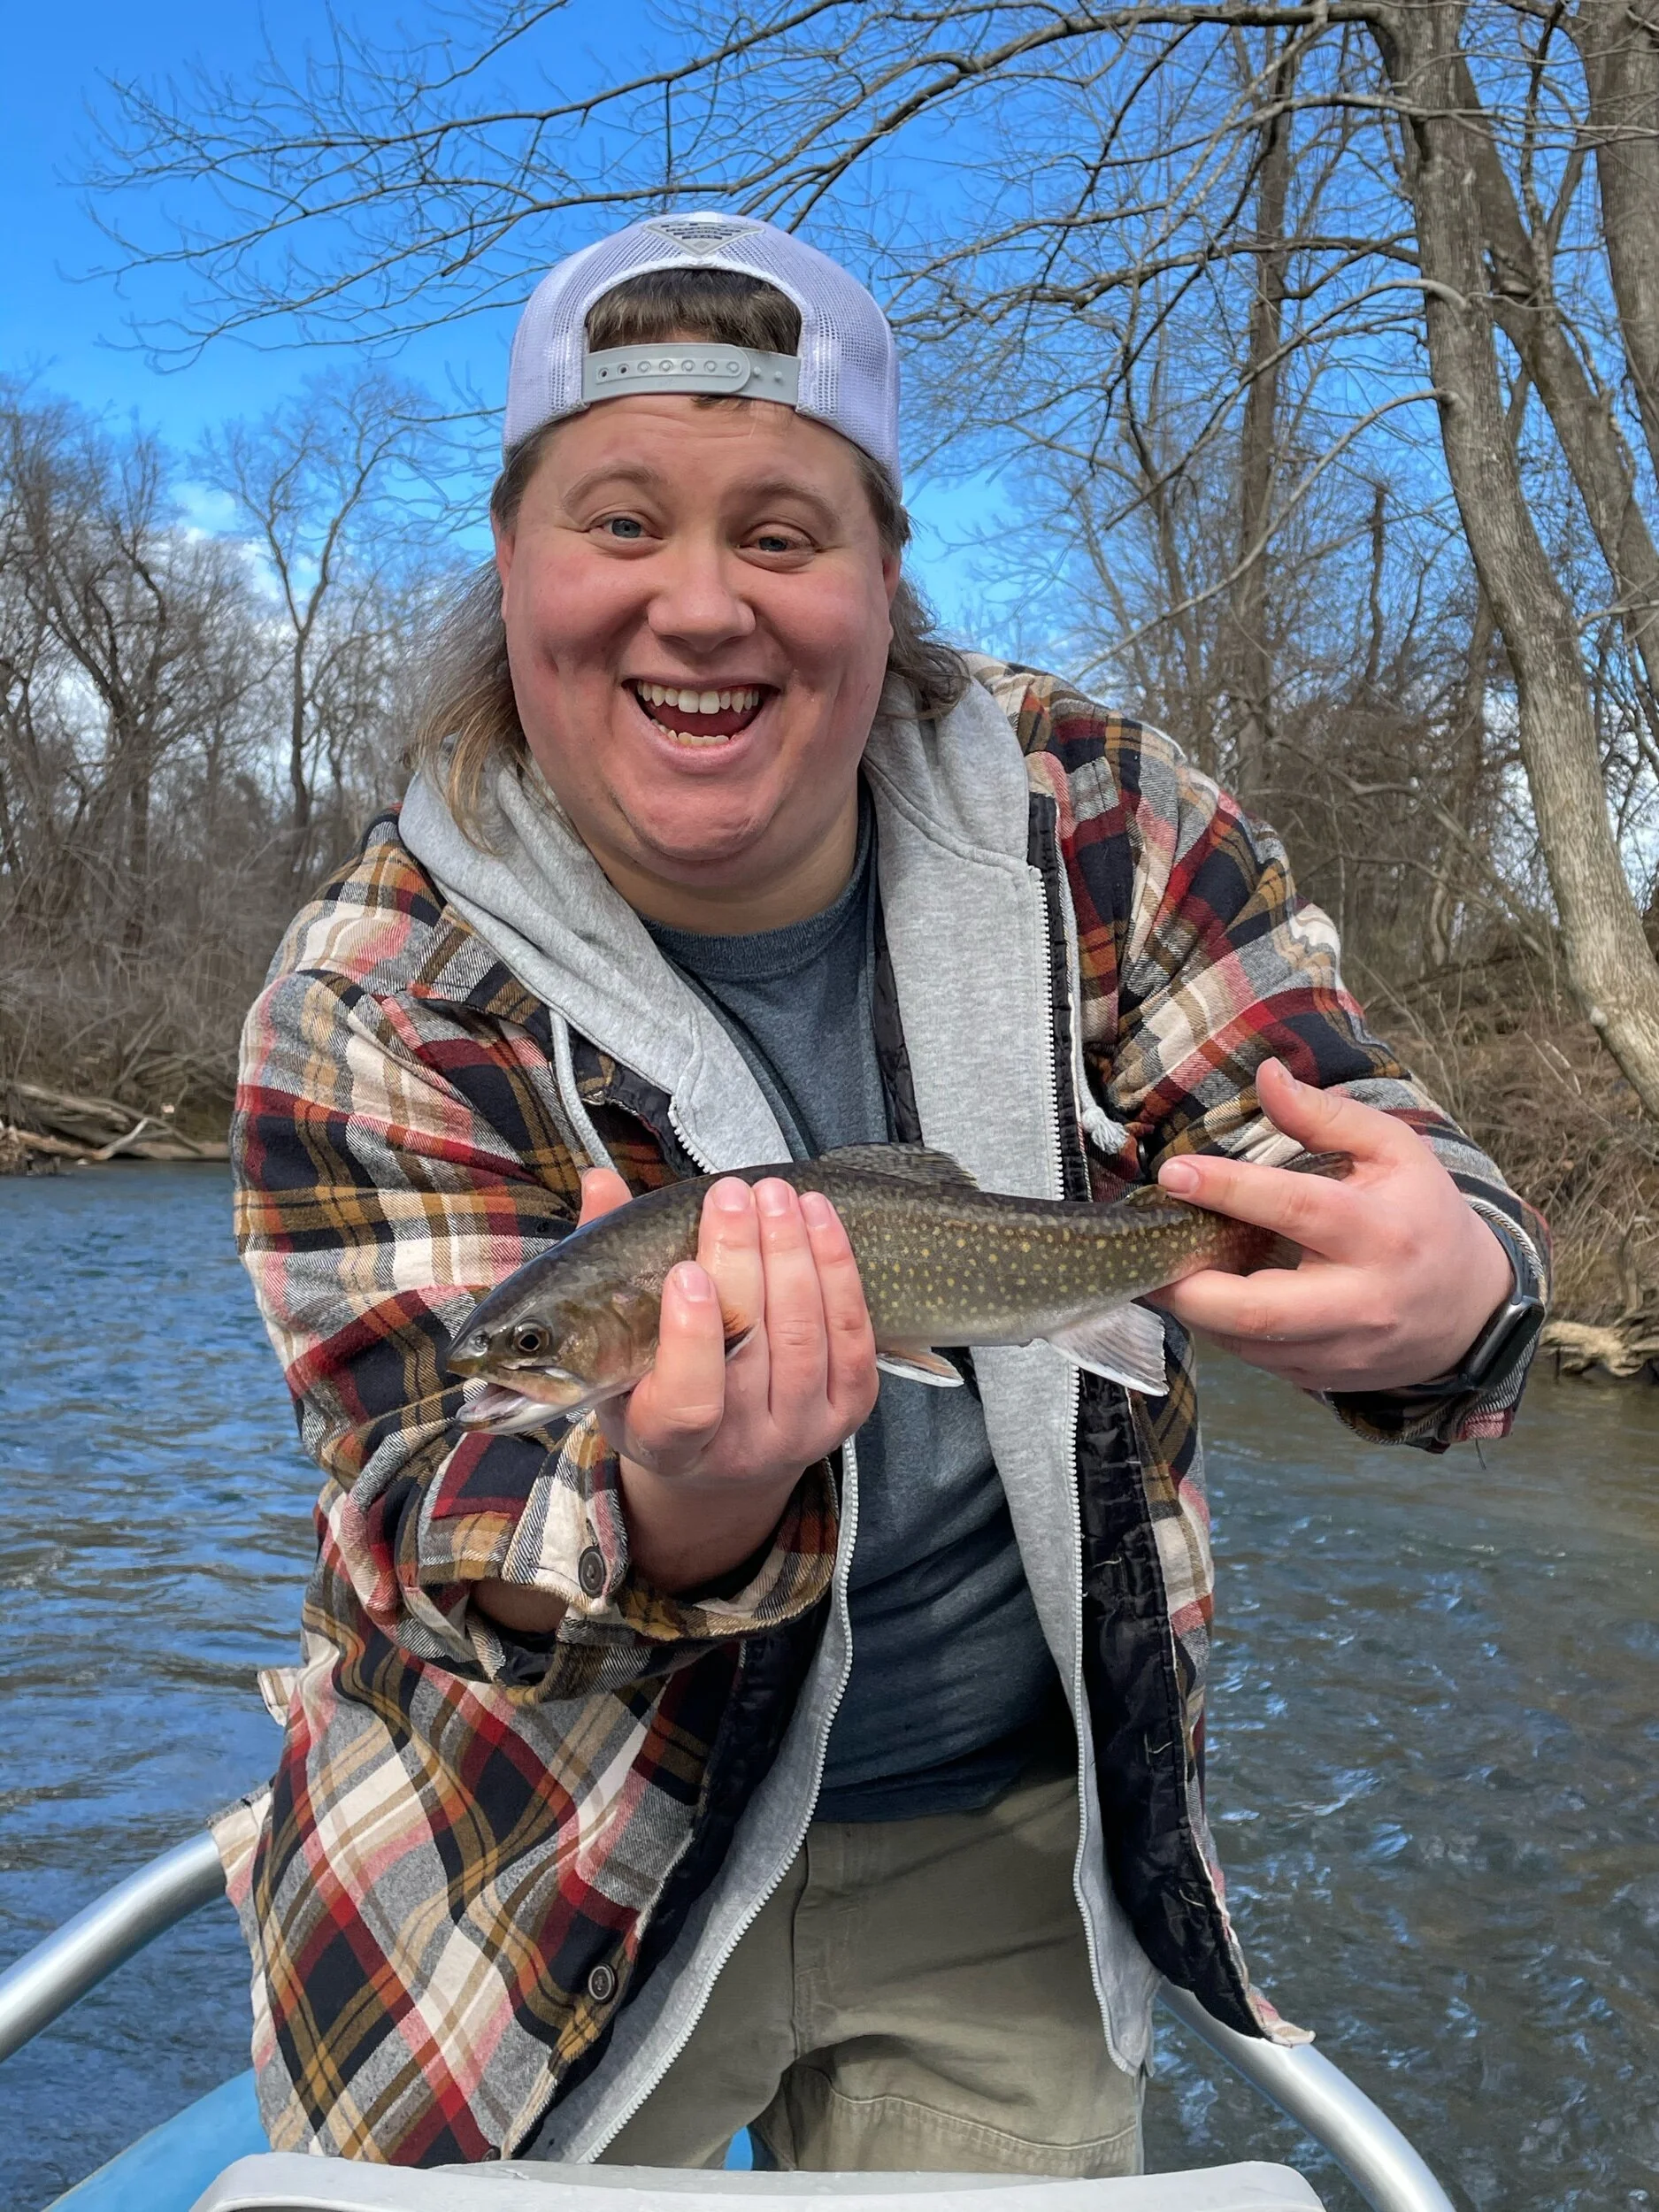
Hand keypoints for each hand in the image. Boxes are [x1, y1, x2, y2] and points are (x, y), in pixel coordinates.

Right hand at [580, 1167, 877, 1590]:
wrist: (724, 1459)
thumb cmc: (657, 1394)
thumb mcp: (612, 1353)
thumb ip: (607, 1270)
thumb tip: (599, 1181)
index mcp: (666, 1445)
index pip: (688, 1403)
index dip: (692, 1338)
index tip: (687, 1271)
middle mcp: (740, 1452)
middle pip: (753, 1349)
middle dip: (744, 1260)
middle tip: (732, 1194)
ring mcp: (800, 1434)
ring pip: (806, 1337)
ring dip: (793, 1254)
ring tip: (776, 1194)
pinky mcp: (848, 1413)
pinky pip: (853, 1338)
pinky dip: (838, 1272)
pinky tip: (819, 1219)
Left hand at [1147, 1058, 1513, 1393]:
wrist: (1472, 1309)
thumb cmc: (1423, 1216)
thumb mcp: (1394, 1152)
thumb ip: (1326, 1116)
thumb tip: (1266, 1075)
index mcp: (1381, 1231)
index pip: (1297, 1208)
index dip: (1229, 1189)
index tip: (1173, 1173)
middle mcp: (1362, 1298)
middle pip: (1259, 1308)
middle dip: (1188, 1286)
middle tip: (1144, 1253)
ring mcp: (1344, 1348)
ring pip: (1248, 1342)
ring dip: (1194, 1309)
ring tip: (1162, 1270)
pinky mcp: (1327, 1377)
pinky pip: (1257, 1359)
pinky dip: (1220, 1329)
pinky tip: (1204, 1296)